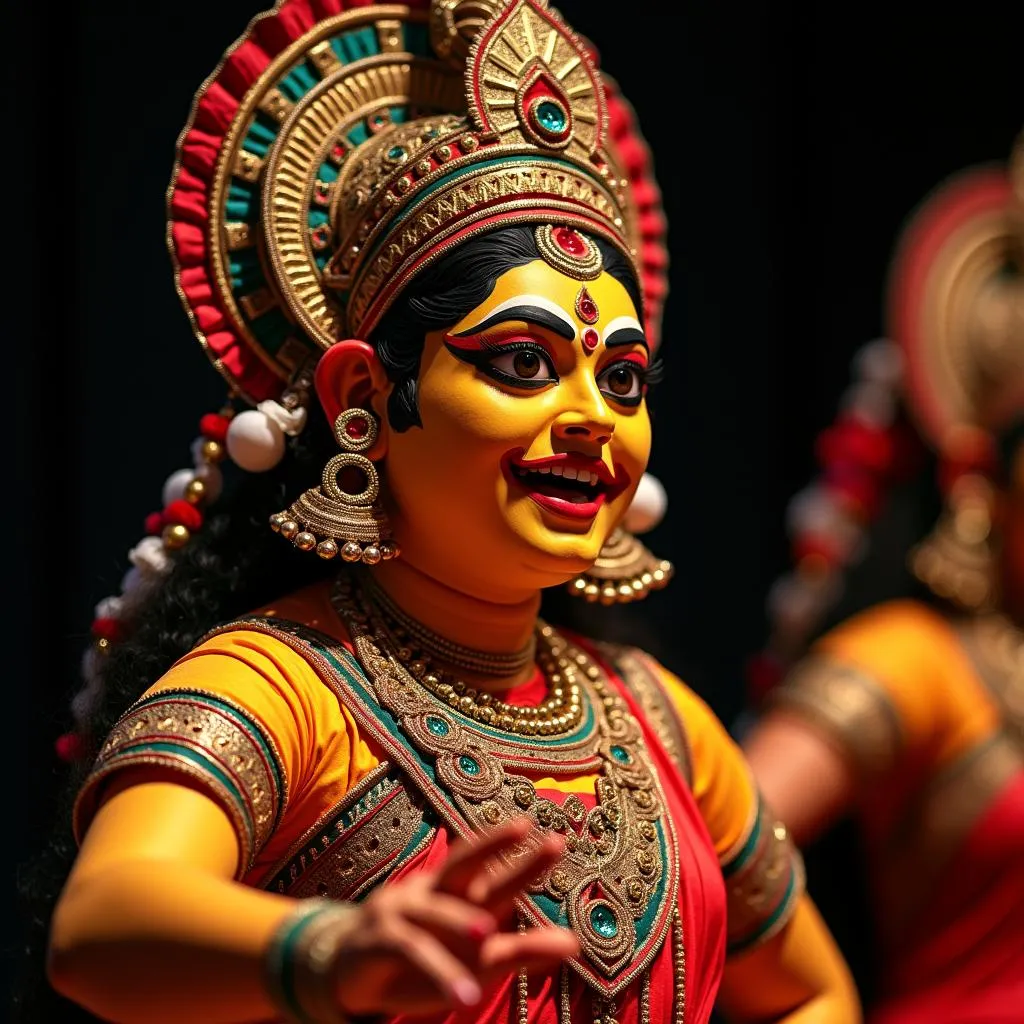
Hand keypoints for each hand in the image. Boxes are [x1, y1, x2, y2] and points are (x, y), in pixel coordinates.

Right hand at [332, 817, 579, 1015]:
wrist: (349, 971)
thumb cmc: (424, 956)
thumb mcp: (477, 957)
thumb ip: (522, 950)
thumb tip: (574, 942)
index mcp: (454, 891)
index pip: (486, 862)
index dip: (511, 845)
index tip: (548, 834)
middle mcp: (431, 892)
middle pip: (466, 864)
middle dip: (498, 848)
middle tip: (535, 836)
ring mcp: (402, 912)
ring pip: (435, 914)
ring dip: (458, 922)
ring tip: (486, 936)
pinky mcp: (380, 942)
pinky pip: (411, 953)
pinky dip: (438, 972)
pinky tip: (464, 994)